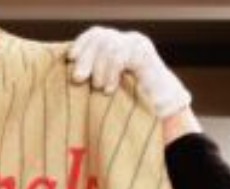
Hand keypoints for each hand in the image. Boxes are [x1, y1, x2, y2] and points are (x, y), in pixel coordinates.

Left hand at [68, 26, 191, 117]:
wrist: (159, 113)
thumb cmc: (128, 107)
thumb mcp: (104, 91)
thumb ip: (92, 79)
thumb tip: (71, 76)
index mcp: (116, 47)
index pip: (95, 34)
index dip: (81, 44)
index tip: (70, 59)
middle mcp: (127, 41)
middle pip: (100, 37)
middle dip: (85, 58)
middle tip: (77, 78)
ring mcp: (136, 45)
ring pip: (109, 46)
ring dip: (99, 69)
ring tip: (99, 88)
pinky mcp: (144, 53)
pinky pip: (120, 55)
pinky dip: (111, 72)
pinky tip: (109, 89)